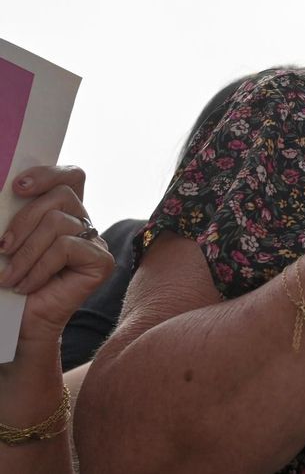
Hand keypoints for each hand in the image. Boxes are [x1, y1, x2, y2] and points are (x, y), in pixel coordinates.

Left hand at [0, 166, 113, 344]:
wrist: (18, 323)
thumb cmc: (7, 282)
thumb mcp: (6, 241)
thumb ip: (10, 216)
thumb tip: (5, 193)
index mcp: (62, 212)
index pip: (70, 177)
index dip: (48, 174)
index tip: (17, 187)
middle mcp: (83, 223)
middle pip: (62, 195)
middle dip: (24, 219)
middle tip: (2, 248)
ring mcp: (95, 242)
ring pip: (59, 222)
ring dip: (25, 252)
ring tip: (9, 276)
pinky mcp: (100, 262)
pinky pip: (66, 248)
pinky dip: (38, 267)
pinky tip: (27, 285)